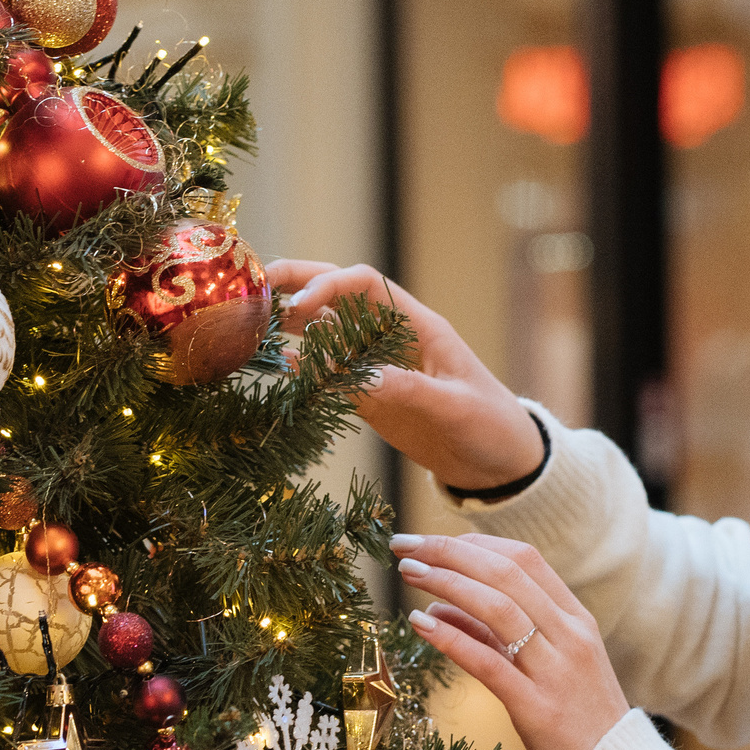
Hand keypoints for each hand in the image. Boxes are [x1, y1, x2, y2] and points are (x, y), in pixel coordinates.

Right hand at [264, 261, 543, 488]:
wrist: (500, 464)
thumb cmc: (490, 426)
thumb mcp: (455, 408)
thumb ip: (409, 390)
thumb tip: (358, 377)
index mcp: (418, 325)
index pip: (365, 284)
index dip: (328, 286)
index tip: (298, 308)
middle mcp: (391, 336)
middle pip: (336, 294)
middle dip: (296, 284)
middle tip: (252, 289)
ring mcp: (376, 364)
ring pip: (324, 328)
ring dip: (289, 322)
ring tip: (249, 325)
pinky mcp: (367, 394)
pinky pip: (327, 370)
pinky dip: (300, 364)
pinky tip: (275, 366)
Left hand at [392, 531, 627, 749]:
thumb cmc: (578, 720)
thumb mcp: (548, 666)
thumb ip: (497, 635)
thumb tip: (440, 606)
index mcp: (576, 619)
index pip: (524, 560)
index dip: (474, 544)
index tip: (433, 541)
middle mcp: (569, 635)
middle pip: (506, 573)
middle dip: (450, 552)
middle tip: (405, 545)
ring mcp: (556, 670)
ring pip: (498, 608)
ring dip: (447, 582)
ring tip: (409, 572)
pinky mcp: (537, 708)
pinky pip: (489, 663)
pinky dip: (451, 637)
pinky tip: (420, 623)